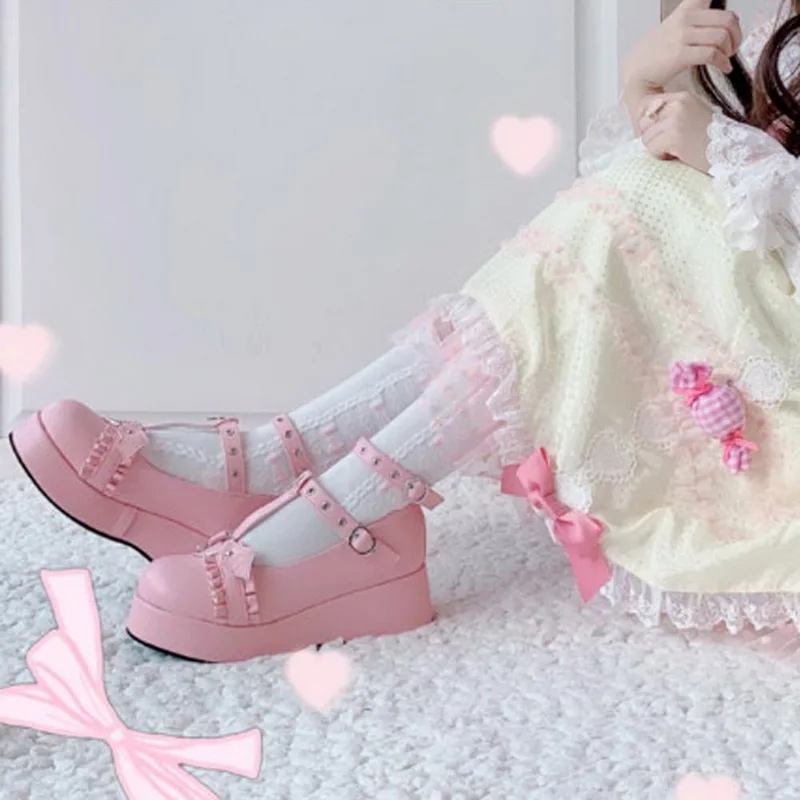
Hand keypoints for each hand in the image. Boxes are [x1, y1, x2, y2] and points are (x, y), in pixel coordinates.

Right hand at [624, 0, 742, 90]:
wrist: (637, 71)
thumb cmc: (657, 52)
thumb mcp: (675, 25)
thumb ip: (696, 17)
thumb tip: (723, 22)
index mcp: (687, 9)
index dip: (727, 13)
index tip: (732, 21)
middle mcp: (686, 19)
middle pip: (727, 19)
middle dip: (736, 35)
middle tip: (733, 46)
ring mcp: (683, 36)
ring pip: (722, 37)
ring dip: (729, 50)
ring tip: (726, 58)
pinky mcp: (681, 54)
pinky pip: (712, 55)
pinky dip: (723, 62)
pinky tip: (723, 67)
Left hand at [639, 92, 713, 172]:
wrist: (730, 151)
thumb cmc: (710, 138)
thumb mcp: (691, 116)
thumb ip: (670, 114)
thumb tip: (643, 119)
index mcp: (682, 97)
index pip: (646, 104)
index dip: (647, 121)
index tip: (656, 132)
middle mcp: (678, 104)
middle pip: (643, 122)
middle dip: (652, 137)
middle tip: (669, 143)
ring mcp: (675, 119)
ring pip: (646, 138)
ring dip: (658, 149)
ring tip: (677, 149)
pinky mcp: (673, 136)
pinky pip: (652, 149)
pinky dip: (661, 156)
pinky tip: (677, 155)